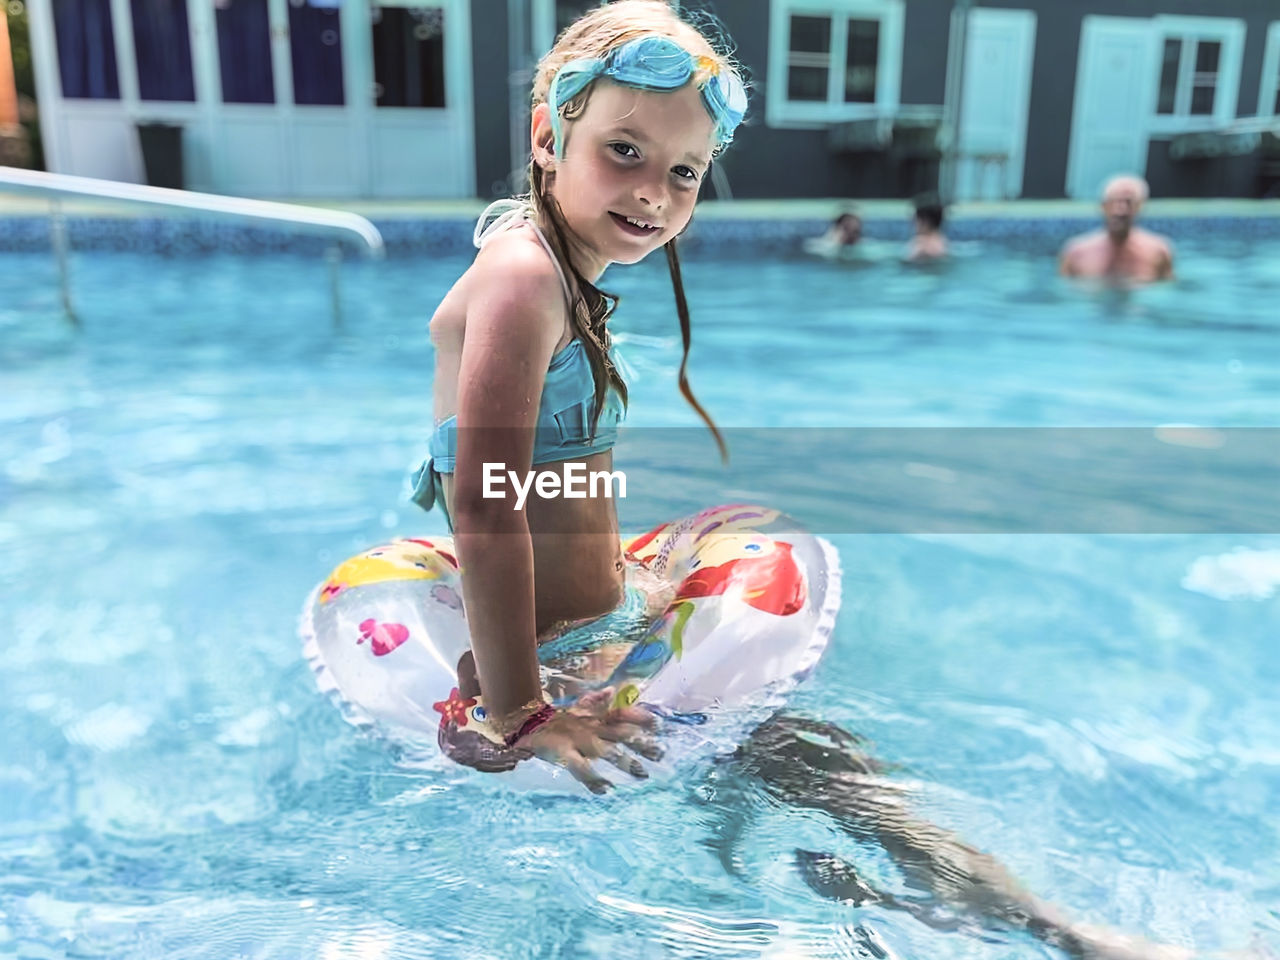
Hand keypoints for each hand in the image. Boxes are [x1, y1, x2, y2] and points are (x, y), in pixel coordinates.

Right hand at [517, 693, 661, 794]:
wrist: (527, 722)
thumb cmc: (558, 719)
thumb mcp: (578, 707)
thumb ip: (597, 701)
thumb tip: (612, 690)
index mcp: (596, 718)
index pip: (622, 714)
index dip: (641, 718)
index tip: (659, 725)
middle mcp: (592, 728)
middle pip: (622, 734)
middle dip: (642, 743)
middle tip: (661, 754)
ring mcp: (579, 741)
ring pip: (607, 751)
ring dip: (625, 762)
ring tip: (642, 774)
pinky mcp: (565, 754)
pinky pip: (581, 768)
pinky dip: (593, 780)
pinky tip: (605, 789)